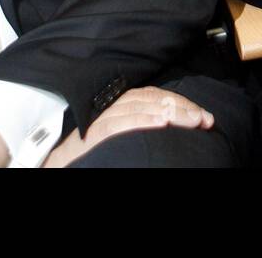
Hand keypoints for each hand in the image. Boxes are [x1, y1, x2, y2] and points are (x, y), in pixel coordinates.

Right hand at [43, 87, 213, 167]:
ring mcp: (101, 119)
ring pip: (139, 107)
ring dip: (169, 112)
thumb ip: (143, 126)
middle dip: (182, 107)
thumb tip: (177, 125)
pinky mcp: (92, 134)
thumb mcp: (123, 137)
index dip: (181, 103)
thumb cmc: (92, 153)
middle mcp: (111, 108)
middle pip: (151, 98)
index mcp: (120, 106)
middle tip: (205, 119)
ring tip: (192, 120)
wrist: (57, 165)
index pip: (154, 96)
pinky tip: (161, 124)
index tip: (204, 116)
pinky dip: (141, 121)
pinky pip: (118, 124)